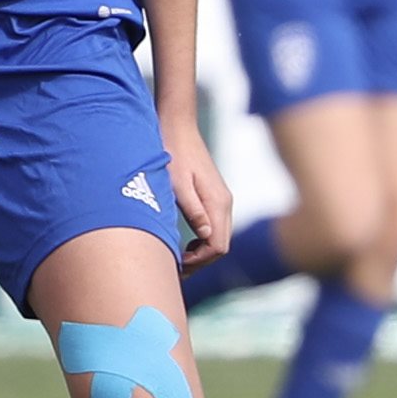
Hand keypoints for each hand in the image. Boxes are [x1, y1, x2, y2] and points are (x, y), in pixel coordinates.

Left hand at [163, 117, 231, 273]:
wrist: (177, 127)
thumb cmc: (171, 154)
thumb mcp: (176, 183)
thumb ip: (192, 209)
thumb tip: (205, 236)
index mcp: (217, 203)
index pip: (218, 246)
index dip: (198, 262)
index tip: (176, 265)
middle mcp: (225, 203)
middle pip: (221, 245)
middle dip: (200, 262)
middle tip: (174, 270)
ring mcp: (221, 200)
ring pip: (218, 237)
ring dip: (201, 253)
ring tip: (177, 260)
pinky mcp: (213, 197)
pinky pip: (214, 227)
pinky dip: (202, 242)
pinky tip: (184, 244)